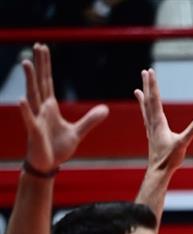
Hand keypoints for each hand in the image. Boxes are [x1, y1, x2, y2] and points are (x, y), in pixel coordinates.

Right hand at [17, 44, 108, 173]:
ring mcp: (36, 119)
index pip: (47, 81)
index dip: (46, 65)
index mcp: (50, 107)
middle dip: (38, 65)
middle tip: (37, 45)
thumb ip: (90, 120)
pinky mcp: (35, 132)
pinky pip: (30, 119)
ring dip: (29, 80)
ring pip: (32, 96)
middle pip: (39, 83)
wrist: (48, 164)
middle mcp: (41, 109)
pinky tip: (23, 100)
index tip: (43, 48)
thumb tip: (105, 109)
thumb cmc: (58, 147)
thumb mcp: (78, 132)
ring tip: (26, 63)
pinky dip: (26, 110)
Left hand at [135, 68, 192, 173]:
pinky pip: (147, 119)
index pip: (155, 99)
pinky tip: (146, 113)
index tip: (151, 71)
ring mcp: (151, 129)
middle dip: (148, 85)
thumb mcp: (183, 143)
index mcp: (159, 122)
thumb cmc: (170, 158)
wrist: (158, 171)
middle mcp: (152, 123)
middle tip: (145, 72)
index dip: (153, 85)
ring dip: (143, 98)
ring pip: (145, 109)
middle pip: (149, 100)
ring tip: (138, 89)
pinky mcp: (152, 136)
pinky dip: (145, 112)